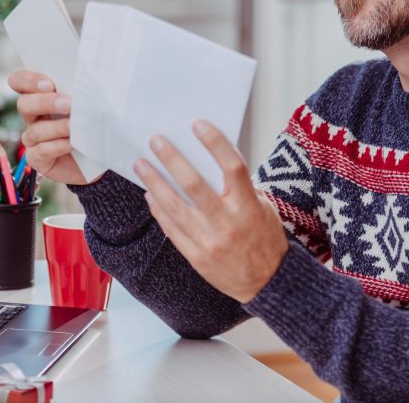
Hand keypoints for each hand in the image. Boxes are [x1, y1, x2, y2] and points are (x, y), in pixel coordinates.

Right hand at [8, 69, 92, 185]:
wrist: (96, 157)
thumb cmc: (90, 125)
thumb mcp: (85, 105)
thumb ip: (78, 93)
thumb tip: (85, 84)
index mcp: (40, 96)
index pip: (20, 81)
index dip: (28, 80)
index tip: (49, 84)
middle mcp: (33, 116)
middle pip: (24, 104)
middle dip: (44, 102)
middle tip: (67, 104)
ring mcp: (33, 138)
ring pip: (35, 130)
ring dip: (56, 127)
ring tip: (74, 126)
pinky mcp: (36, 158)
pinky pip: (41, 150)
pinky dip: (57, 146)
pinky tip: (71, 144)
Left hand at [134, 120, 288, 303]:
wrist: (268, 283)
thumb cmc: (266, 239)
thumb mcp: (264, 208)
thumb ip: (241, 187)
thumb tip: (212, 160)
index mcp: (248, 206)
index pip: (232, 166)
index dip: (215, 143)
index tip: (198, 125)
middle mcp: (228, 223)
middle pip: (194, 184)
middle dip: (172, 159)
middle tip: (156, 141)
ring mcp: (209, 241)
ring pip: (174, 206)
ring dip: (154, 182)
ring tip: (141, 164)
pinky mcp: (196, 256)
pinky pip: (171, 229)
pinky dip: (159, 209)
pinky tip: (150, 194)